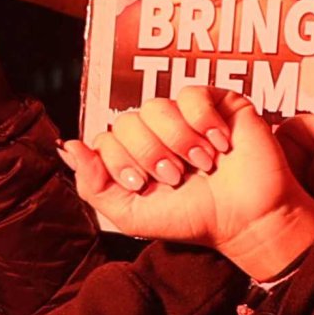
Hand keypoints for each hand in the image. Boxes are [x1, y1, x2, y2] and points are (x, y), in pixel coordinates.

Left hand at [62, 83, 313, 278]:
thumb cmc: (192, 218)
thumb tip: (68, 146)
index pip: (105, 138)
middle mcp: (156, 132)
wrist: (245, 220)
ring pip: (157, 107)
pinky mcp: (218, 103)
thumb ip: (93, 184)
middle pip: (128, 122)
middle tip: (175, 176)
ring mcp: (186, 116)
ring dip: (177, 141)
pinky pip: (192, 93)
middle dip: (149, 153)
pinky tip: (220, 145)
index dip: (120, 160)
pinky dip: (203, 121)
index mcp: (134, 154)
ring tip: (202, 164)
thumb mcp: (130, 214)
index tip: (145, 185)